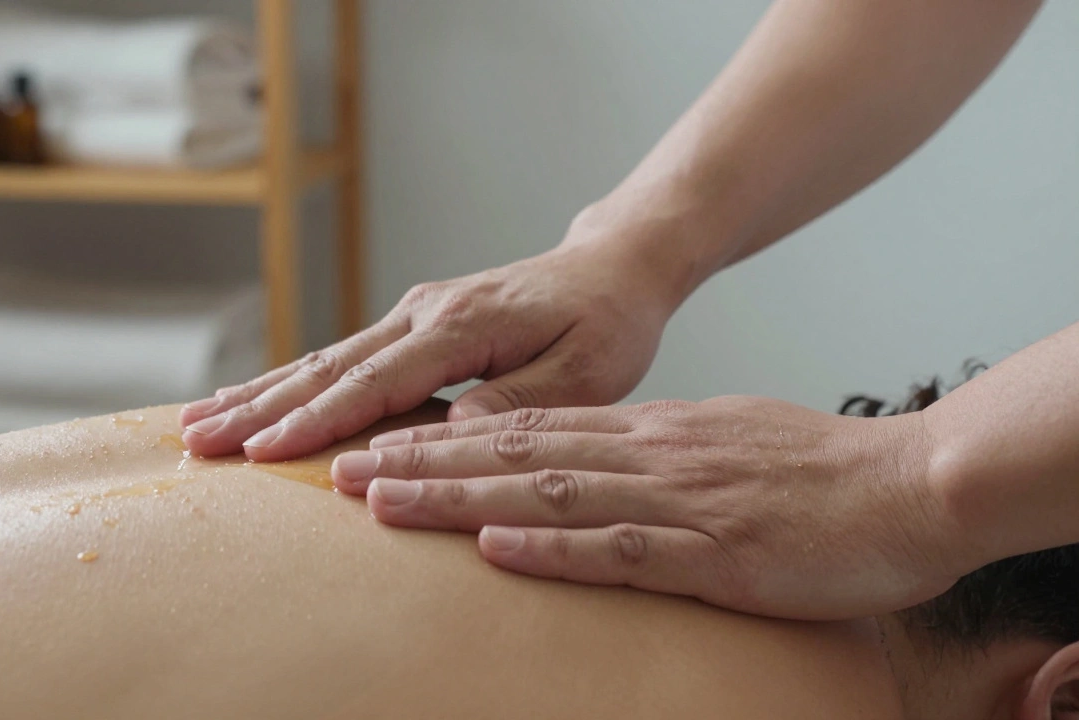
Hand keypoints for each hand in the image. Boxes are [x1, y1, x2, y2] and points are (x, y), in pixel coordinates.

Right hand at [180, 214, 682, 460]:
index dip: (317, 420)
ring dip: (259, 393)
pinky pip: (341, 357)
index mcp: (462, 327)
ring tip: (197, 423)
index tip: (261, 451)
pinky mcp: (414, 323)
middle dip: (260, 407)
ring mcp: (414, 314)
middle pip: (329, 367)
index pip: (376, 383)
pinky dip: (290, 380)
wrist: (611, 269)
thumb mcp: (586, 372)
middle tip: (197, 442)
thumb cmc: (606, 325)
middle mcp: (425, 313)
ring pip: (323, 359)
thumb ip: (517, 400)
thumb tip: (451, 434)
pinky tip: (252, 396)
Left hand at [335, 397, 972, 620]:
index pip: (524, 429)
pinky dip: (553, 548)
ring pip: (545, 492)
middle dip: (419, 461)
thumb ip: (653, 456)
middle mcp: (646, 455)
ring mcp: (677, 498)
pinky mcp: (716, 549)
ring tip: (380, 499)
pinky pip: (621, 548)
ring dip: (456, 496)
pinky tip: (494, 548)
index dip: (443, 438)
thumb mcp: (720, 446)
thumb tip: (595, 467)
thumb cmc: (818, 472)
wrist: (912, 484)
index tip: (376, 445)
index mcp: (646, 433)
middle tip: (339, 469)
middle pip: (511, 453)